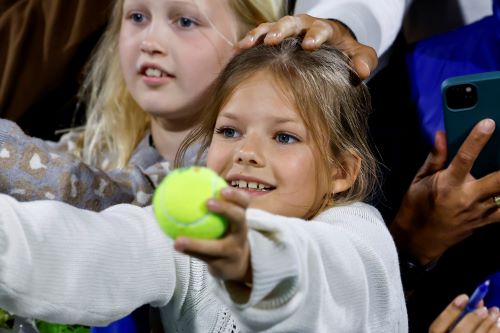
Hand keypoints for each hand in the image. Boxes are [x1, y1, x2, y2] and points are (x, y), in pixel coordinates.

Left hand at [174, 187, 251, 282]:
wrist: (237, 264)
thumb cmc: (224, 233)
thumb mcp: (224, 219)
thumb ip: (211, 202)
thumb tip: (187, 177)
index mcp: (240, 218)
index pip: (244, 202)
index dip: (236, 195)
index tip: (222, 189)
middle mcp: (241, 233)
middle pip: (239, 219)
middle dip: (226, 209)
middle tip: (207, 203)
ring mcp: (233, 251)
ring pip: (217, 248)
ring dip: (197, 244)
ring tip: (179, 240)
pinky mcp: (223, 266)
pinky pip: (204, 258)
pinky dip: (190, 251)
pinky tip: (175, 244)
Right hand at [237, 14, 376, 79]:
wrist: (328, 43)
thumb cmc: (342, 51)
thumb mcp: (358, 54)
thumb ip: (364, 60)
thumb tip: (363, 72)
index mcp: (324, 29)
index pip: (320, 28)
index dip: (315, 36)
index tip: (309, 46)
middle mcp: (303, 26)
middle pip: (291, 23)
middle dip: (281, 30)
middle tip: (272, 40)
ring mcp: (286, 30)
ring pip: (271, 26)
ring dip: (259, 34)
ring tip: (246, 45)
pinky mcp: (273, 37)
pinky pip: (259, 35)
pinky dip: (249, 41)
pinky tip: (238, 50)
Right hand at [390, 119, 499, 265]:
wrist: (418, 240)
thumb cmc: (416, 208)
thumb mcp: (419, 180)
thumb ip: (435, 158)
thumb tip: (442, 136)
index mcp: (448, 184)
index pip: (465, 157)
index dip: (477, 139)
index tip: (488, 123)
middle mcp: (467, 198)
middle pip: (499, 181)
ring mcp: (479, 212)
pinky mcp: (486, 221)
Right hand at [429, 294, 499, 332]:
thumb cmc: (456, 332)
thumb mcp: (449, 329)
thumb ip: (457, 318)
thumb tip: (477, 303)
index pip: (437, 326)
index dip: (451, 310)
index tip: (464, 297)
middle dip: (473, 318)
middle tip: (486, 309)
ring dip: (489, 326)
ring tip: (496, 315)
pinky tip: (498, 326)